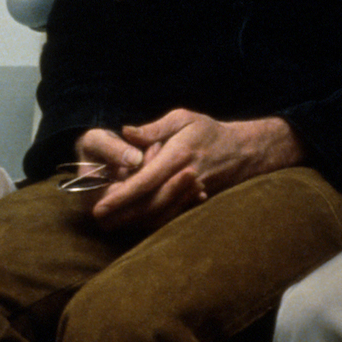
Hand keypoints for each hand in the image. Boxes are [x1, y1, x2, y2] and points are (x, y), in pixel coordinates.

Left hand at [83, 110, 303, 230]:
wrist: (243, 151)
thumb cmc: (209, 132)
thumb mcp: (184, 119)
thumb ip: (154, 128)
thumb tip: (127, 132)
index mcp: (179, 155)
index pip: (145, 181)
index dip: (121, 196)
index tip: (100, 206)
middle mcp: (186, 177)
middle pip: (149, 203)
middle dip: (122, 214)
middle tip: (97, 219)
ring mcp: (192, 192)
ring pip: (160, 213)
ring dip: (134, 221)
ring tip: (109, 223)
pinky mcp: (195, 201)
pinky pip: (172, 215)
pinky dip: (152, 221)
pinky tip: (134, 222)